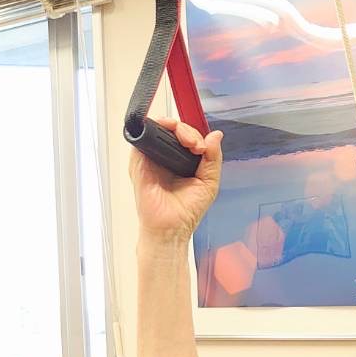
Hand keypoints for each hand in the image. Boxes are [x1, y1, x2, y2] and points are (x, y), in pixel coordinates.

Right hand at [129, 119, 222, 242]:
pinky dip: (156, 132)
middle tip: (196, 145)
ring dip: (174, 127)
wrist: (171, 229)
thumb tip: (216, 135)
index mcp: (180, 161)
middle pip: (173, 129)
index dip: (195, 135)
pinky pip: (142, 138)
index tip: (202, 148)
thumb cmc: (186, 212)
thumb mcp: (209, 182)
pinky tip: (169, 139)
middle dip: (186, 130)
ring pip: (158, 128)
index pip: (186, 136)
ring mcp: (150, 158)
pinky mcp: (139, 162)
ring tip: (187, 142)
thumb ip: (213, 158)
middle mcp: (164, 158)